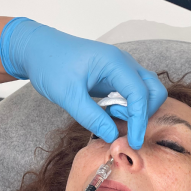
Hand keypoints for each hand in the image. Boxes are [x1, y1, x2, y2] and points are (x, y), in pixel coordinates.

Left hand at [0, 19, 166, 148]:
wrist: (37, 49)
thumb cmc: (49, 65)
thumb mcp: (68, 96)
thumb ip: (92, 117)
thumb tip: (113, 136)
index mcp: (114, 62)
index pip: (140, 93)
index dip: (139, 120)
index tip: (133, 142)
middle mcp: (124, 63)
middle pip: (153, 90)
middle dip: (144, 113)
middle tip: (121, 125)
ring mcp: (122, 68)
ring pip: (146, 91)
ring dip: (137, 109)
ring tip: (109, 114)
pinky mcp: (116, 76)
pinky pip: (134, 92)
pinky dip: (129, 106)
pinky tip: (109, 111)